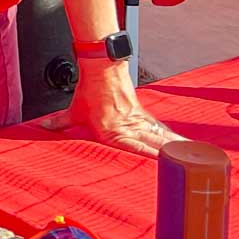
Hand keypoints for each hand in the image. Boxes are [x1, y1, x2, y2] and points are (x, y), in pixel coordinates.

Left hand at [41, 60, 184, 156]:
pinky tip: (185, 144)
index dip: (150, 158)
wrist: (102, 70)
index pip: (135, 148)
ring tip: (197, 158)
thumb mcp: (74, 112)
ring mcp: (138, 120)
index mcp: (113, 132)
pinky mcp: (143, 114)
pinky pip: (160, 128)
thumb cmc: (89, 92)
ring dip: (178, 147)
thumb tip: (41, 127)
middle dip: (171, 156)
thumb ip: (60, 123)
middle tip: (190, 168)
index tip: (164, 166)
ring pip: (161, 137)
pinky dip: (172, 136)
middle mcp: (129, 128)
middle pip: (154, 144)